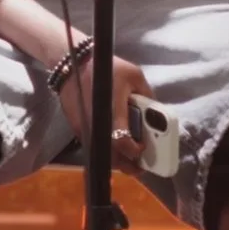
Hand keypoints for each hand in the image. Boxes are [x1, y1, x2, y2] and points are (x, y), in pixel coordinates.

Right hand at [55, 50, 151, 174]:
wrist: (72, 64)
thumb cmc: (105, 68)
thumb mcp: (134, 75)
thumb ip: (147, 94)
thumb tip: (156, 111)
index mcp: (113, 112)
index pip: (123, 142)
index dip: (136, 150)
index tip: (143, 147)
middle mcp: (98, 126)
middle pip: (113, 158)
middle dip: (129, 165)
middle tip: (140, 164)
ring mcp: (86, 129)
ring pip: (103, 155)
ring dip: (117, 159)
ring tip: (128, 154)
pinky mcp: (78, 128)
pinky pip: (95, 146)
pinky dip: (106, 149)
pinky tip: (113, 143)